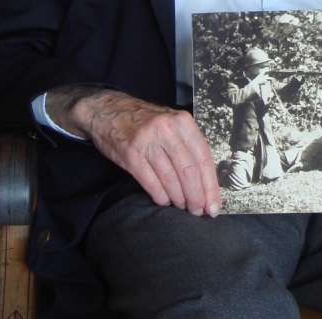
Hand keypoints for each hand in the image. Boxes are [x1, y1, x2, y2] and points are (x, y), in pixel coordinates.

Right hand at [45, 86, 220, 216]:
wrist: (108, 110)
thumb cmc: (144, 121)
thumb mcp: (171, 122)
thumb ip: (188, 144)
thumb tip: (205, 179)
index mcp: (182, 121)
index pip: (204, 157)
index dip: (210, 185)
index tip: (214, 204)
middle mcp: (167, 129)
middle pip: (189, 170)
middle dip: (197, 196)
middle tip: (198, 210)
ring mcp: (147, 141)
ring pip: (171, 178)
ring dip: (179, 198)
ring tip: (182, 206)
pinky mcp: (130, 154)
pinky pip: (151, 181)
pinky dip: (160, 196)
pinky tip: (164, 201)